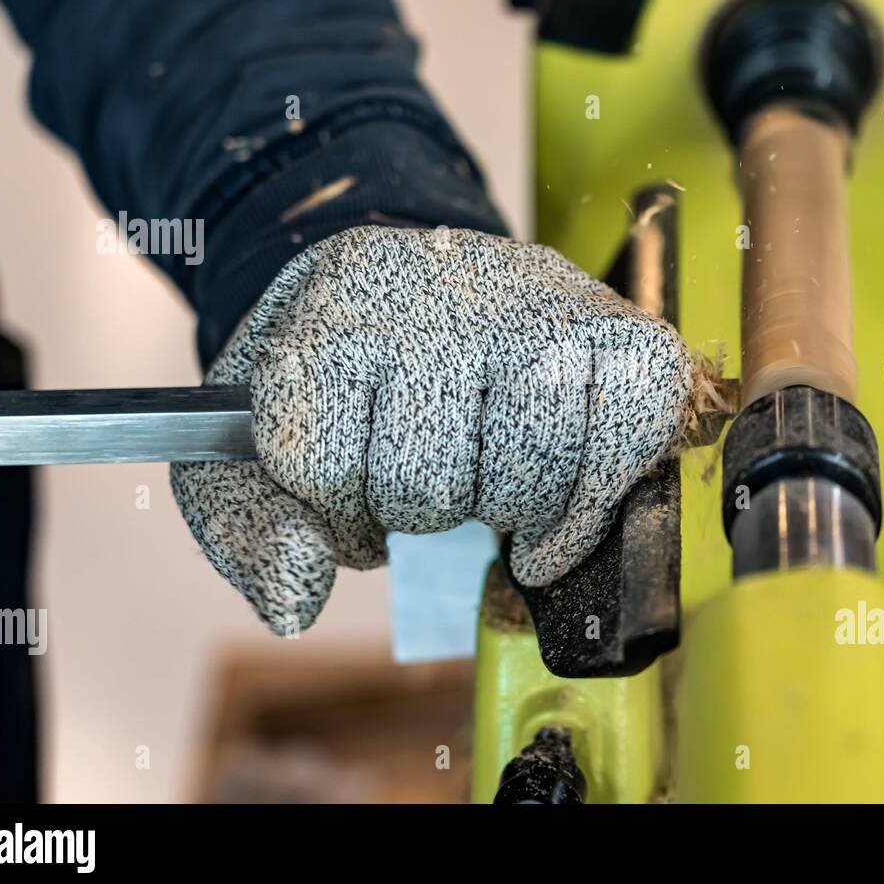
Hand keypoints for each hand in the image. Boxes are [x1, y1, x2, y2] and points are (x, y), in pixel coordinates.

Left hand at [171, 226, 693, 633]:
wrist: (429, 293)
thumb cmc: (349, 383)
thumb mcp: (261, 442)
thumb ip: (251, 528)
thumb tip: (297, 598)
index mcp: (331, 300)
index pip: (313, 458)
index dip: (333, 500)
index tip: (351, 473)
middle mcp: (439, 284)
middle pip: (425, 481)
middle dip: (424, 509)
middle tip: (434, 470)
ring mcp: (540, 299)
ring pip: (528, 474)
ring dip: (508, 510)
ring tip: (493, 474)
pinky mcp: (621, 324)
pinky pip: (632, 432)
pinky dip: (597, 503)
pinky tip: (564, 508)